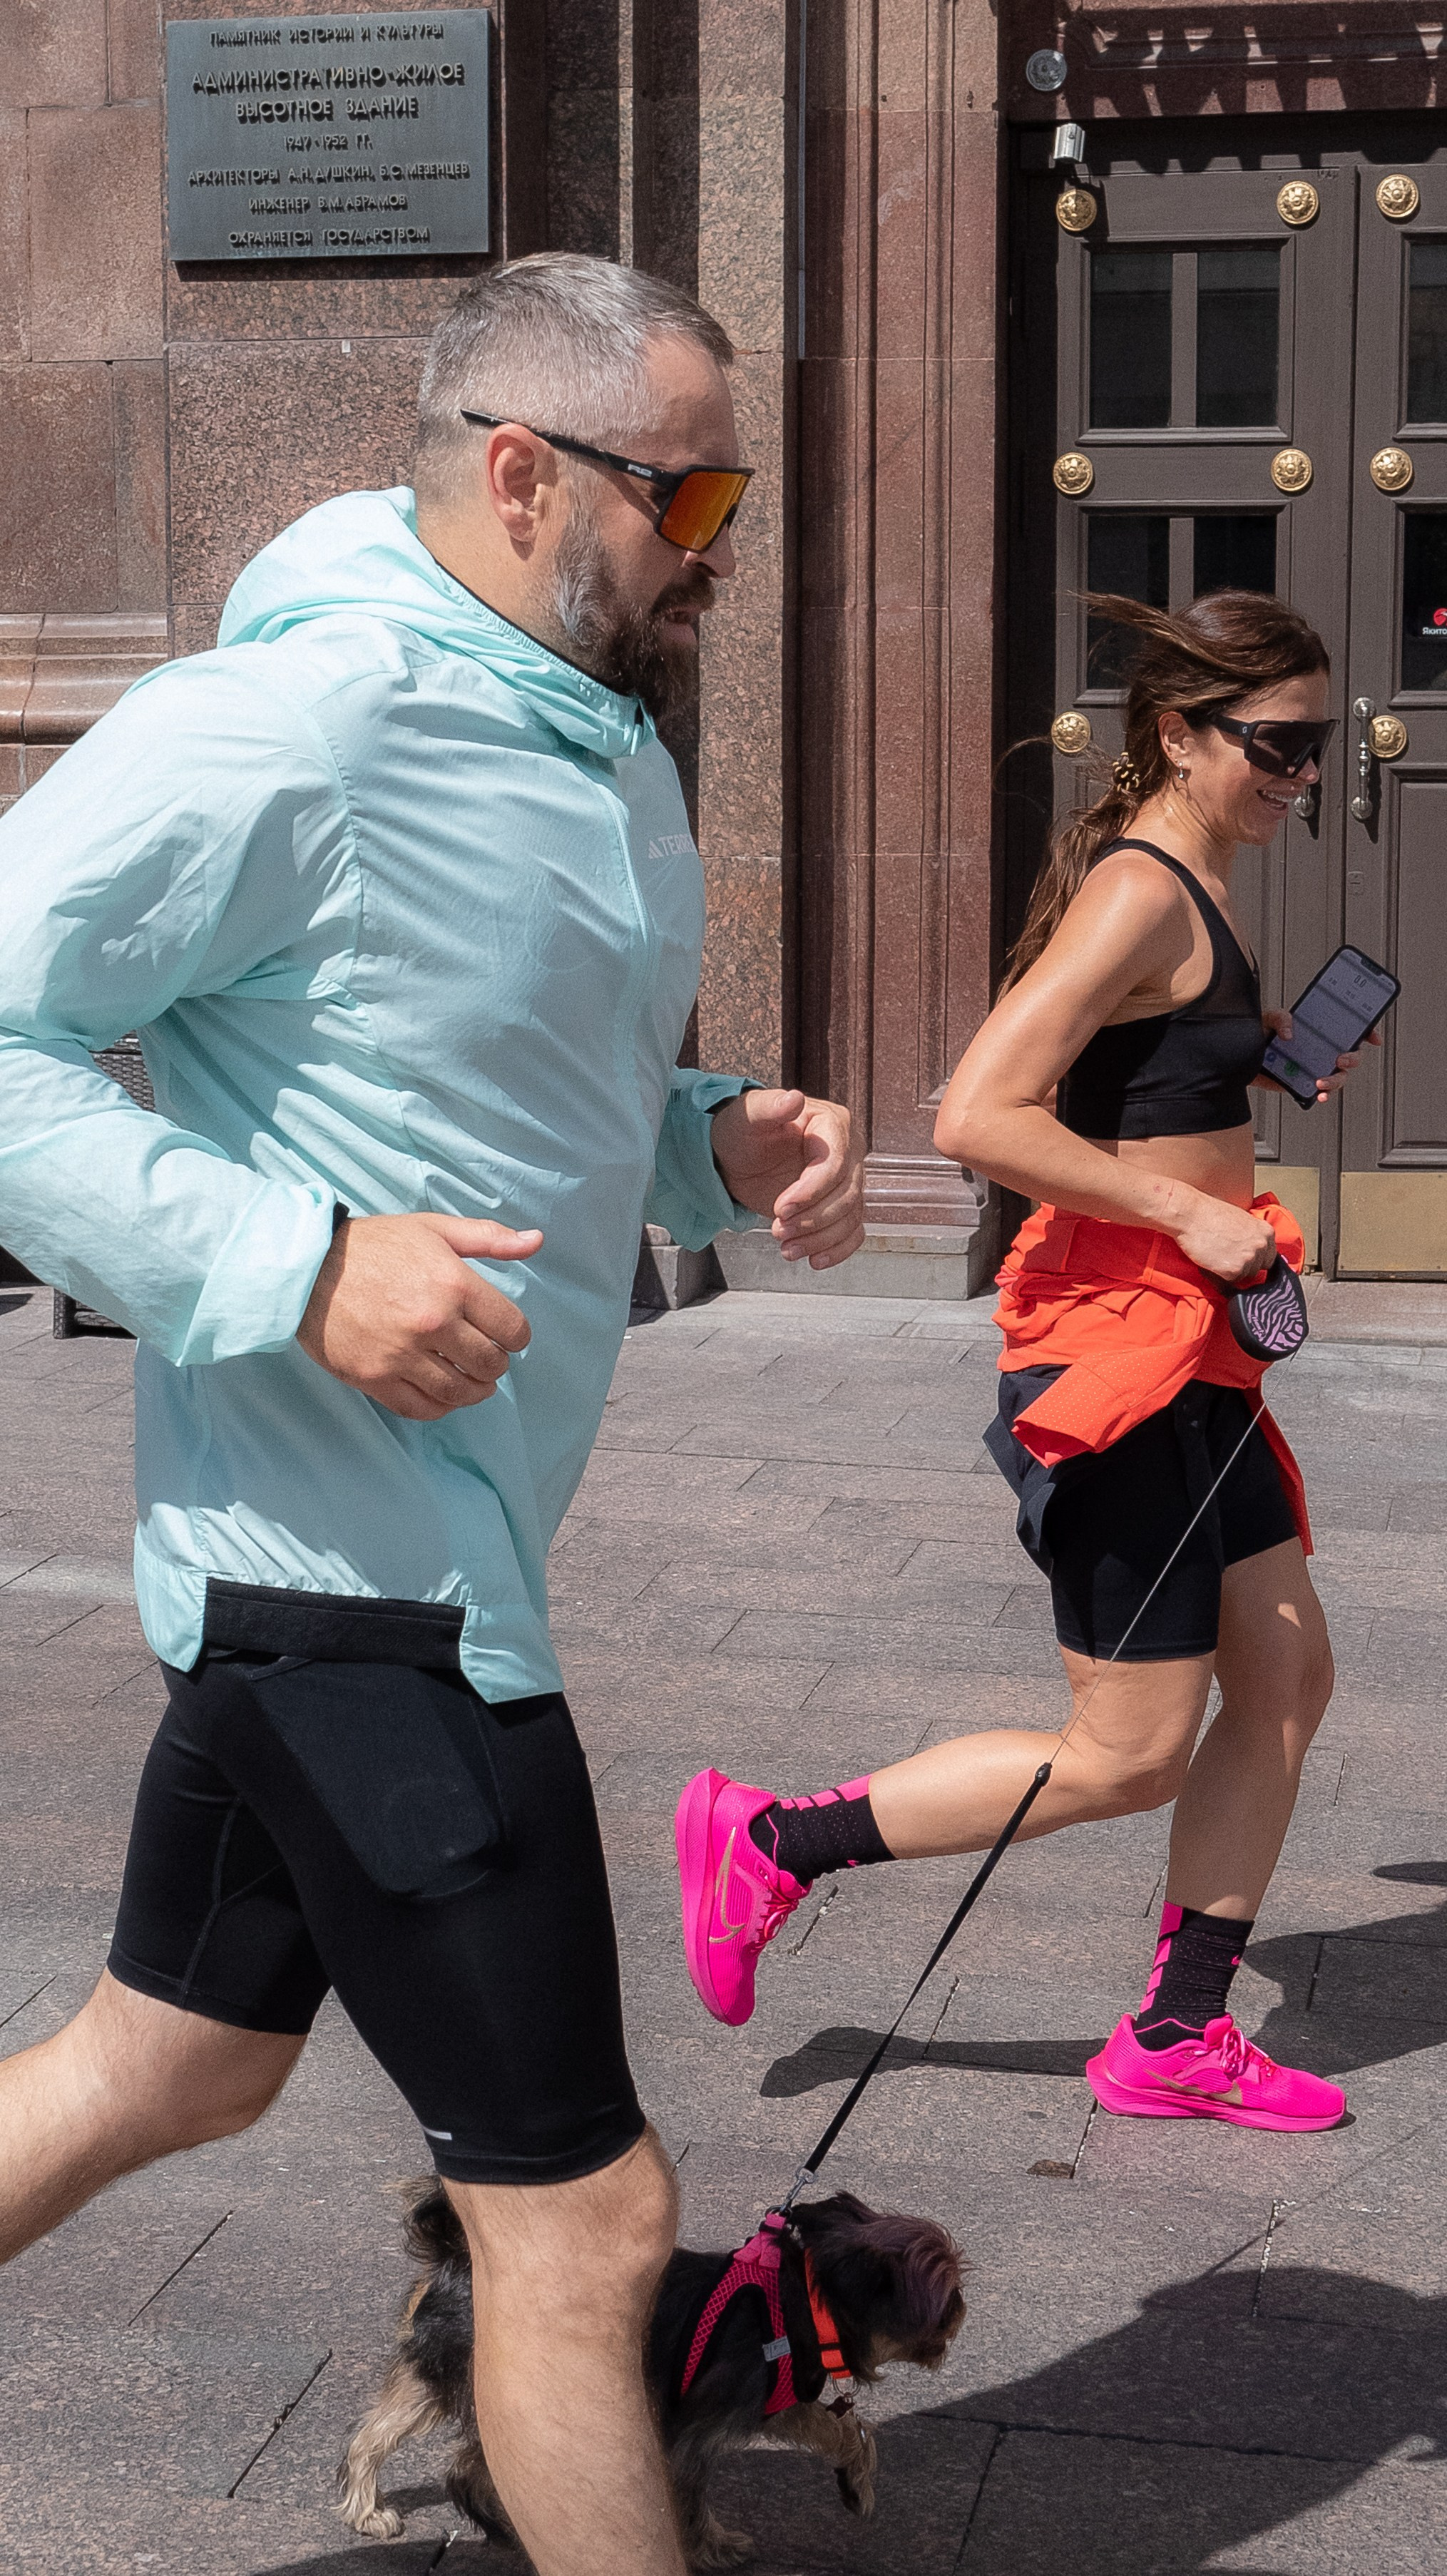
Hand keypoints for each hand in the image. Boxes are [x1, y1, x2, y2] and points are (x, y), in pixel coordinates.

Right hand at [297, 1213, 541, 1420]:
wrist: (308, 1267)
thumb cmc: (374, 1245)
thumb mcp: (434, 1229)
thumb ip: (489, 1238)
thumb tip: (537, 1241)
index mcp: (454, 1284)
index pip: (512, 1329)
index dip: (516, 1336)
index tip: (506, 1335)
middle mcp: (432, 1323)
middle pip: (490, 1364)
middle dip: (496, 1364)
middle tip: (486, 1357)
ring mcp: (402, 1355)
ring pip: (459, 1392)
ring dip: (474, 1390)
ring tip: (472, 1380)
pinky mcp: (374, 1378)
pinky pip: (421, 1408)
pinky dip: (440, 1407)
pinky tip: (442, 1394)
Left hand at [709, 1087, 864, 1268]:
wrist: (737, 1155)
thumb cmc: (743, 1130)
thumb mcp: (749, 1116)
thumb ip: (770, 1107)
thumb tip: (794, 1099)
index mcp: (833, 1125)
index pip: (834, 1164)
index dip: (811, 1191)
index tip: (780, 1208)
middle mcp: (848, 1153)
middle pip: (845, 1196)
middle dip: (812, 1219)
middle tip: (776, 1229)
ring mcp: (846, 1182)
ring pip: (849, 1218)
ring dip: (819, 1239)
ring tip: (786, 1248)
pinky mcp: (838, 1206)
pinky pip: (851, 1232)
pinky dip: (837, 1250)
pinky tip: (814, 1260)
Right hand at [1167, 1189, 1275, 1287]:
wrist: (1190, 1214)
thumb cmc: (1209, 1214)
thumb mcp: (1241, 1220)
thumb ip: (1251, 1236)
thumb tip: (1251, 1251)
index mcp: (1266, 1232)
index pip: (1268, 1257)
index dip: (1253, 1260)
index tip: (1242, 1259)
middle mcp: (1261, 1246)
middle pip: (1256, 1269)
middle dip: (1242, 1266)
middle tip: (1224, 1256)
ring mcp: (1249, 1259)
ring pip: (1243, 1277)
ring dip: (1230, 1271)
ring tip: (1215, 1257)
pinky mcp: (1233, 1270)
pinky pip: (1229, 1282)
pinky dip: (1219, 1276)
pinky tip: (1210, 1263)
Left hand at [1260, 1007, 1381, 1102]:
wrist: (1239, 1055)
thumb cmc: (1257, 1033)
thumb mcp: (1269, 1018)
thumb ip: (1280, 1018)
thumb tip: (1289, 1033)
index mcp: (1319, 1030)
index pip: (1349, 1029)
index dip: (1366, 1032)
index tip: (1372, 1038)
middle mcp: (1321, 1049)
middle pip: (1351, 1054)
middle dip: (1352, 1058)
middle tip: (1340, 1059)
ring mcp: (1314, 1066)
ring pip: (1339, 1076)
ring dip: (1336, 1081)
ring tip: (1322, 1082)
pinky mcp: (1304, 1082)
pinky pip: (1321, 1091)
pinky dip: (1324, 1094)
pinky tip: (1318, 1094)